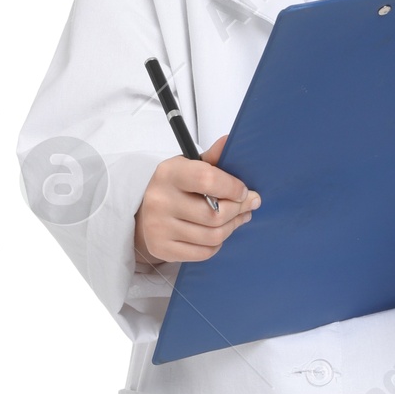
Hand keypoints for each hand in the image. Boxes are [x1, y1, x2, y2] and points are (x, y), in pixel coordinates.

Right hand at [134, 134, 258, 264]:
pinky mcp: (162, 248)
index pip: (207, 179)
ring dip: (232, 227)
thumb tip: (230, 141)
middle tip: (249, 205)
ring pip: (213, 235)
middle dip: (239, 209)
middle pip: (215, 213)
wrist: (145, 213)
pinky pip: (204, 252)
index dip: (232, 187)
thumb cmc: (175, 188)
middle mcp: (160, 200)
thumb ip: (212, 158)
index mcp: (168, 174)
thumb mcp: (189, 166)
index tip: (244, 191)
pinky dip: (217, 244)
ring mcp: (159, 227)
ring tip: (238, 218)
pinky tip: (219, 233)